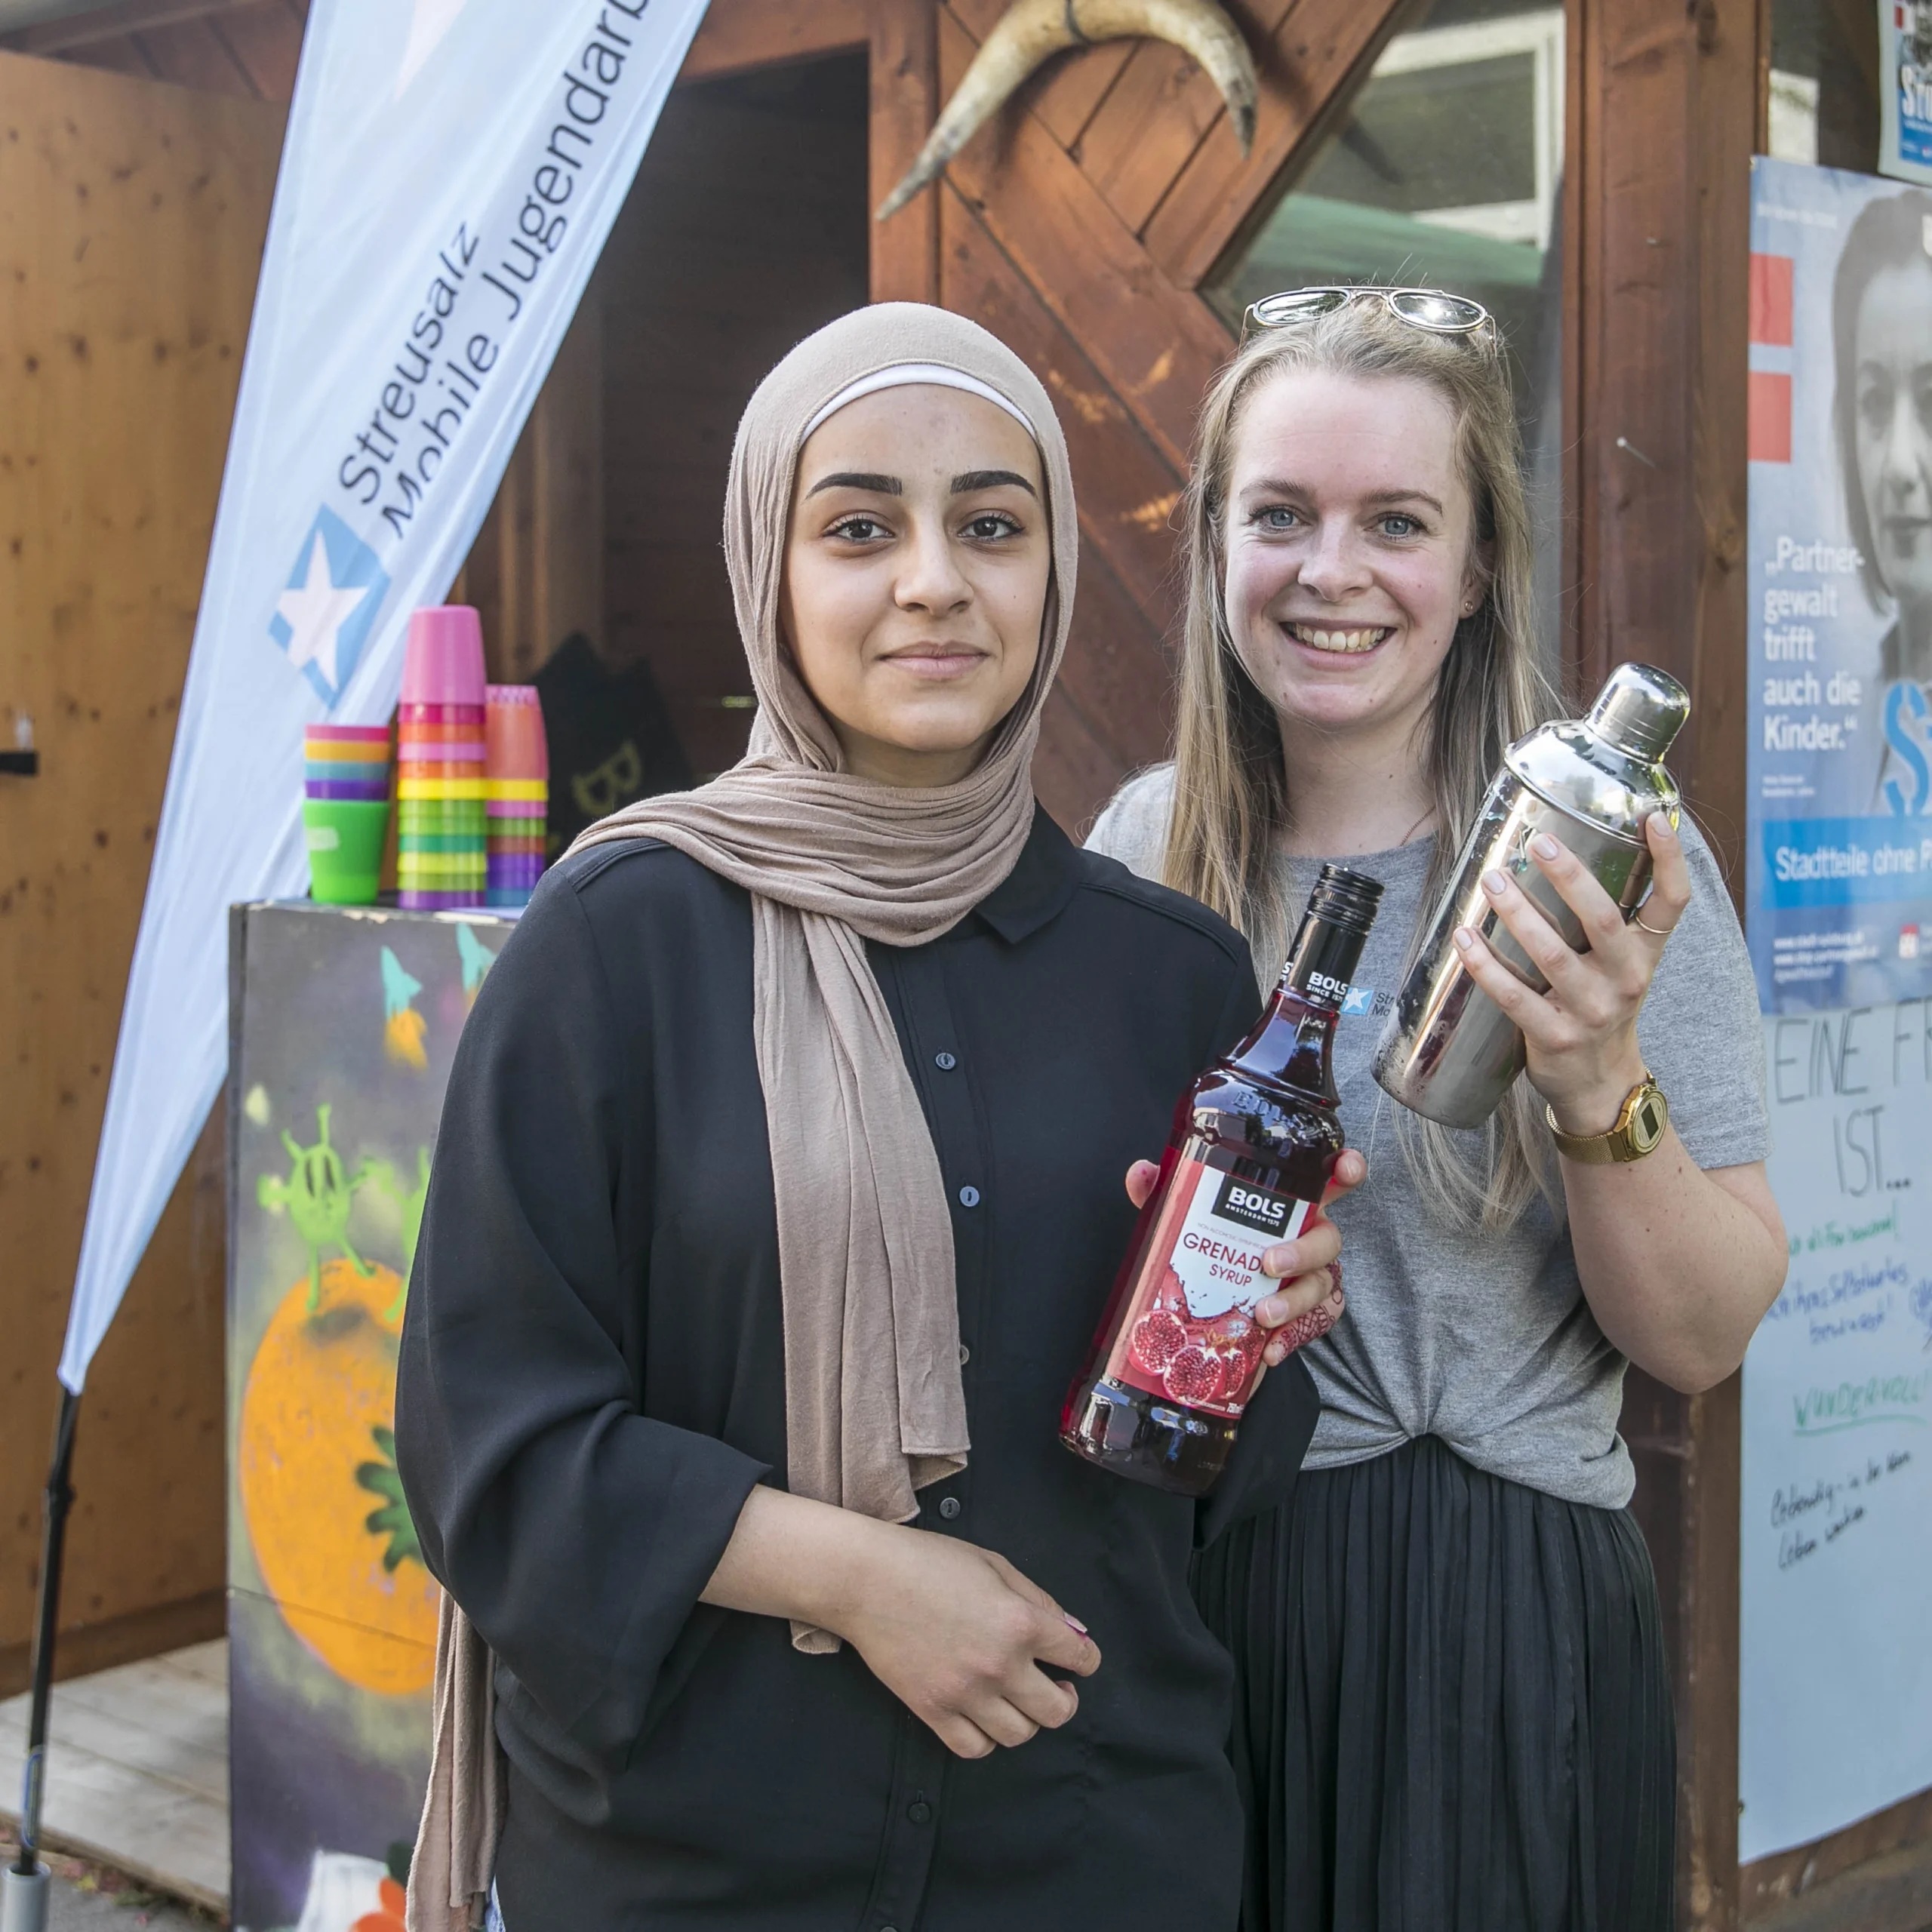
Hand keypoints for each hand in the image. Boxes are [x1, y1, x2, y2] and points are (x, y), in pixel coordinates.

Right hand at [833, 1522, 1100, 1759]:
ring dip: (1027, 1720)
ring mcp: (965, 1693)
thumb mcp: (995, 1565)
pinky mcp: (932, 1710)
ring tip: (1018, 1701)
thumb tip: (1075, 1635)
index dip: (1085, 1658)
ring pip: (1018, 1735)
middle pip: (1056, 1711)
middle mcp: (999, 1664)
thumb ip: (1040, 1600)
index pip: (1079, 1657)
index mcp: (1020, 1621)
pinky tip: (985, 1715)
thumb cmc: (931, 1562)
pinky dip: (986, 1738)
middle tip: (1056, 1687)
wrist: (867, 1579)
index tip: (1078, 1659)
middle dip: (1064, 1700)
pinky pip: (973, 1747)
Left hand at [1123, 1149, 1364, 1365]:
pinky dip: (1291, 1339)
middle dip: (1304, 1250)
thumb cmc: (1210, 1248)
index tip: (1347, 1169)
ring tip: (1263, 1315)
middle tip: (1270, 1264)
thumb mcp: (1184, 1218)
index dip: (1347, 1169)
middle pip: (1329, 1239)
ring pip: (1323, 1285)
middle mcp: (1307, 1238)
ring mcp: (1311, 1280)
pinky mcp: (1306, 1319)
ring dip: (1294, 1302)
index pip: (1328, 1180)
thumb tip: (1142, 1172)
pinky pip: (1313, 1329)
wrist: (1207, 1317)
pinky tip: (1269, 1350)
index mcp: (1286, 1206)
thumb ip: (1166, 1192)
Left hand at [1451, 812, 1688, 1132]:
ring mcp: (1591, 1010)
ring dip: (1518, 913)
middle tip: (1540, 841)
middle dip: (1571, 876)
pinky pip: (1514, 995)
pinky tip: (1464, 937)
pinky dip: (1485, 965)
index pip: (1672, 902)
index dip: (1670, 859)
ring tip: (1492, 880)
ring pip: (1552, 954)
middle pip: (1603, 918)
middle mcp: (1625, 979)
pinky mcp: (1554, 1036)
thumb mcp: (1619, 965)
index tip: (1653, 817)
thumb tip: (1564, 853)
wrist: (1598, 1083)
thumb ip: (1603, 922)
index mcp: (1644, 955)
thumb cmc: (1599, 1006)